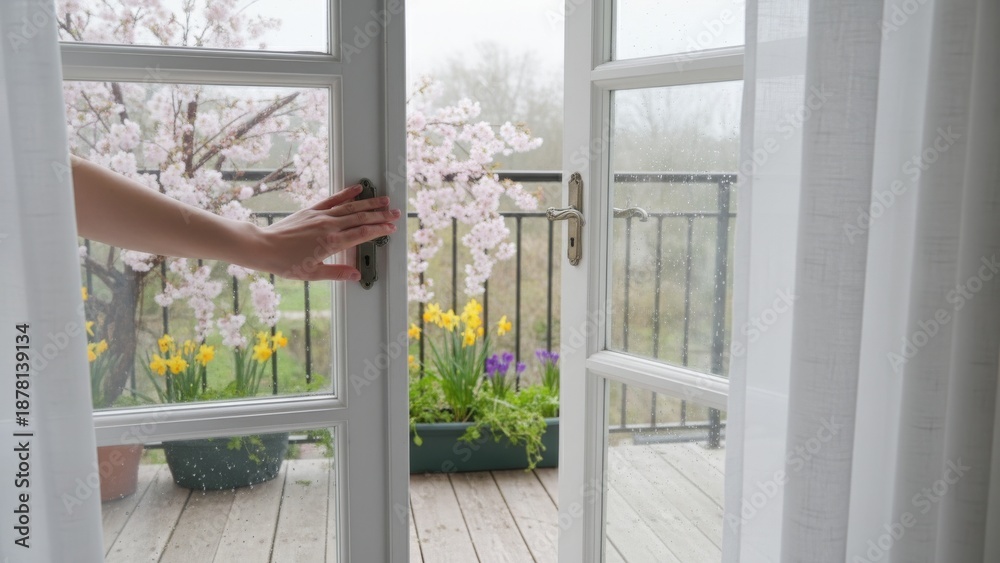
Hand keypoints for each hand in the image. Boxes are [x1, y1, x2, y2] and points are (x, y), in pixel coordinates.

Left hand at [248, 184, 400, 280]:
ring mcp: (320, 216)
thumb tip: (356, 275)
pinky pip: (333, 199)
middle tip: (396, 213)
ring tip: (384, 200)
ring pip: (351, 207)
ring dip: (369, 203)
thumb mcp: (312, 274)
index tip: (391, 228)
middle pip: (361, 218)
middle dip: (380, 215)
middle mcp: (328, 226)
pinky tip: (358, 189)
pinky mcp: (312, 210)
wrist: (263, 247)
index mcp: (331, 243)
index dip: (379, 230)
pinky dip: (347, 193)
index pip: (362, 233)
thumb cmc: (285, 262)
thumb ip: (337, 273)